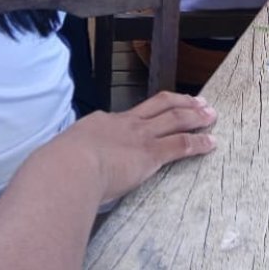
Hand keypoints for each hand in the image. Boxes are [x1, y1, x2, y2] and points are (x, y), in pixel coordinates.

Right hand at [47, 92, 217, 204]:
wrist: (67, 167)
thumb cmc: (57, 167)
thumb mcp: (60, 156)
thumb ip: (67, 159)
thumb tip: (59, 169)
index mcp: (101, 122)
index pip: (130, 114)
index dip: (148, 112)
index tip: (157, 111)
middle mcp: (125, 124)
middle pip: (160, 105)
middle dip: (181, 102)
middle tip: (198, 101)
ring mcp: (139, 137)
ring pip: (175, 119)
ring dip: (195, 116)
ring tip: (211, 114)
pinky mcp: (150, 154)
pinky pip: (181, 145)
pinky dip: (198, 143)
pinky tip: (210, 143)